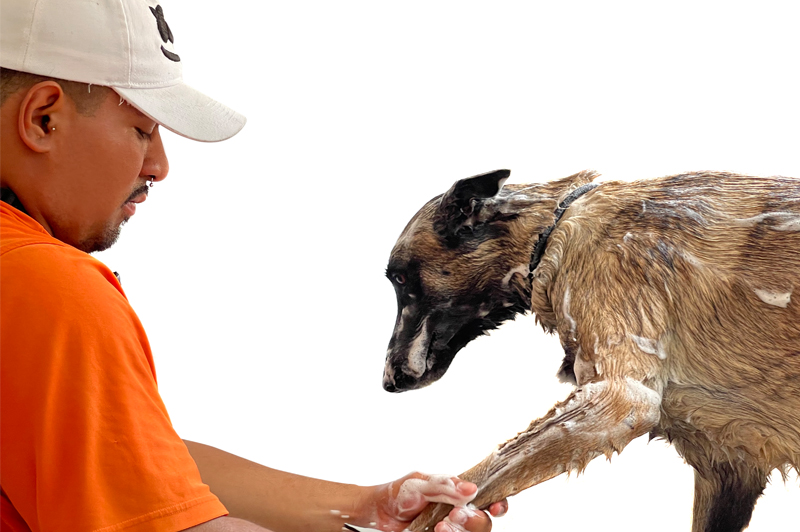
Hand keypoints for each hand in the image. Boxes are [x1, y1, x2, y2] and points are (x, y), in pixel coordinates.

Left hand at [358, 472, 507, 531]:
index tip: (494, 507)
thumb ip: (445, 484)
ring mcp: (452, 530)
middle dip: (475, 520)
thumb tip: (471, 489)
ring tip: (442, 524)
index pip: (490, 500)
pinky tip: (436, 529)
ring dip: (462, 530)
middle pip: (485, 523)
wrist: (378, 512)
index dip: (499, 504)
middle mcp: (460, 514)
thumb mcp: (420, 482)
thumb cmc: (399, 494)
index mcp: (460, 495)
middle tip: (456, 514)